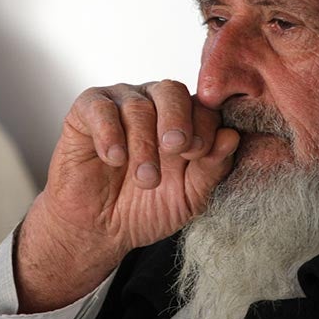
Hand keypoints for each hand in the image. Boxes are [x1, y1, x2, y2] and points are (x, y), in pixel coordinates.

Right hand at [15, 80, 238, 311]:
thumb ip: (212, 168)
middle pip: (170, 90)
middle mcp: (153, 103)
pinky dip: (109, 134)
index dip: (204, 126)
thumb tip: (232, 137)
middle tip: (175, 150)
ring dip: (143, 144)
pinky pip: (100, 108)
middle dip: (177, 120)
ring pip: (137, 106)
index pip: (202, 106)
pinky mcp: (86, 110)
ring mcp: (120, 103)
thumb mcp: (188, 197)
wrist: (99, 228)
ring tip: (144, 178)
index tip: (198, 155)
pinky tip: (115, 159)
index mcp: (183, 119)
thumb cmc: (146, 209)